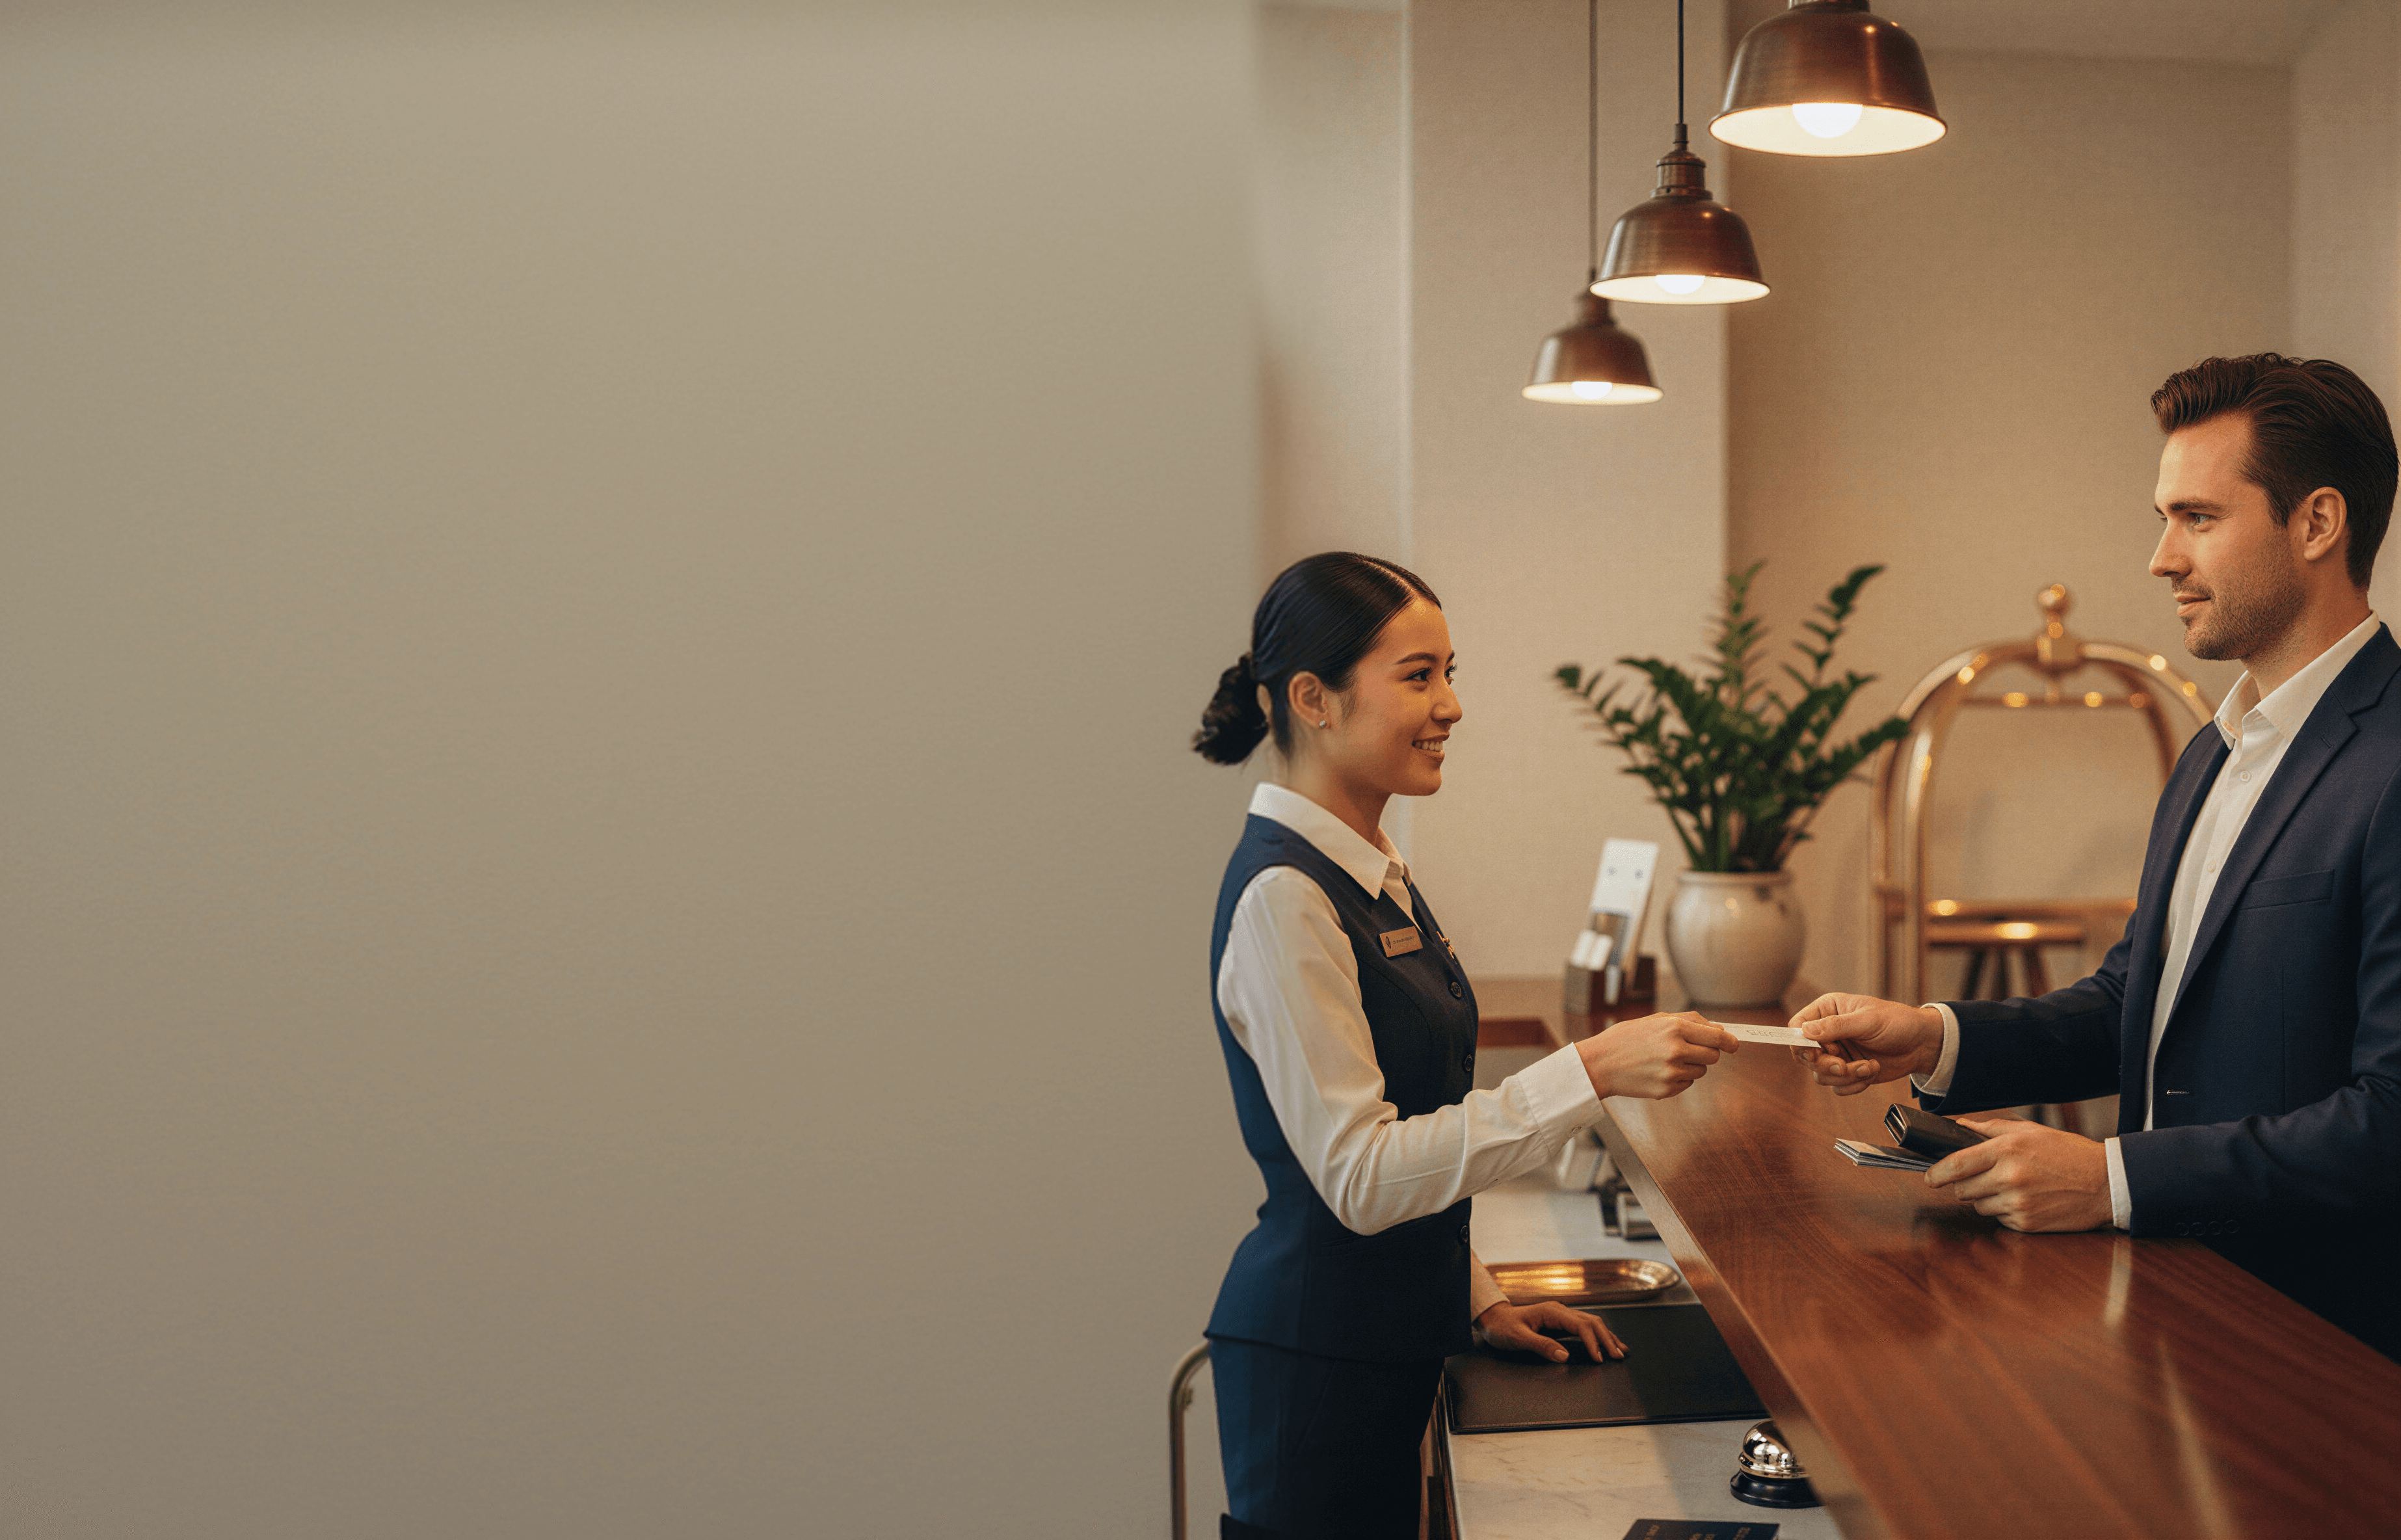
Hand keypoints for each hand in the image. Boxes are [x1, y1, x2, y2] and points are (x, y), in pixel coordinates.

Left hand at [1475, 1299, 1625, 1361]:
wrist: (1494, 1319)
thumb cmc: (1503, 1328)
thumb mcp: (1518, 1338)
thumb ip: (1541, 1346)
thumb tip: (1564, 1355)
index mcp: (1552, 1311)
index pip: (1581, 1325)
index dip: (1593, 1342)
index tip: (1599, 1358)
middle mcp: (1560, 1311)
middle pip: (1592, 1322)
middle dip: (1607, 1339)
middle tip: (1618, 1356)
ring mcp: (1562, 1316)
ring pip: (1591, 1323)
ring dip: (1606, 1336)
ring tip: (1620, 1350)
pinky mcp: (1561, 1324)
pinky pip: (1584, 1328)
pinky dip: (1598, 1336)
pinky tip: (1606, 1344)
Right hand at [1576, 1012, 1737, 1100]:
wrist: (1599, 1063)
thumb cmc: (1626, 1038)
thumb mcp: (1655, 1019)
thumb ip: (1689, 1021)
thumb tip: (1719, 1029)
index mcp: (1673, 1028)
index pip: (1717, 1037)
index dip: (1730, 1041)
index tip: (1734, 1044)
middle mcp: (1675, 1050)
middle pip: (1713, 1056)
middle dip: (1707, 1052)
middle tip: (1690, 1049)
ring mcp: (1671, 1072)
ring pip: (1701, 1071)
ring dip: (1691, 1065)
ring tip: (1666, 1059)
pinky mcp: (1667, 1090)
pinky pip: (1687, 1084)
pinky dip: (1680, 1078)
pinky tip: (1659, 1071)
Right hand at [1787, 992, 1942, 1093]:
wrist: (1923, 1045)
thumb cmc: (1898, 1022)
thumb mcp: (1868, 1020)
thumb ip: (1836, 1026)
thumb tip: (1805, 1031)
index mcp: (1828, 1010)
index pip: (1797, 1025)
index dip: (1800, 1042)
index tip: (1814, 1053)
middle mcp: (1828, 1032)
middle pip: (1806, 1055)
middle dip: (1825, 1065)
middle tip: (1843, 1066)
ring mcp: (1837, 1054)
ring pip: (1821, 1075)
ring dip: (1846, 1076)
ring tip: (1868, 1066)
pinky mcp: (1848, 1072)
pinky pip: (1837, 1087)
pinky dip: (1854, 1085)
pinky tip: (1871, 1071)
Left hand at [1925, 1117, 2112, 1230]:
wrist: (2105, 1183)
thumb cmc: (2068, 1153)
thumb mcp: (2030, 1132)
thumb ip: (1990, 1128)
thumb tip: (1959, 1126)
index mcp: (2006, 1151)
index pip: (1956, 1165)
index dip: (1936, 1173)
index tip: (1929, 1177)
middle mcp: (2009, 1178)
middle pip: (1962, 1189)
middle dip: (1965, 1184)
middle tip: (1982, 1177)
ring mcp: (2018, 1203)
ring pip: (1979, 1206)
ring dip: (1986, 1198)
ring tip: (2012, 1186)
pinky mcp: (2027, 1223)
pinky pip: (1999, 1219)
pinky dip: (2005, 1211)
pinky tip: (2026, 1199)